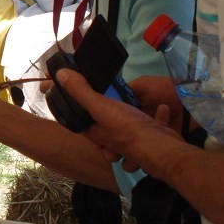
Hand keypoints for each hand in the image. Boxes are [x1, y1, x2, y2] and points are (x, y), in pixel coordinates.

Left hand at [55, 68, 180, 173]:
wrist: (162, 148)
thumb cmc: (128, 129)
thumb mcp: (100, 107)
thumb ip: (81, 91)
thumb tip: (60, 74)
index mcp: (98, 134)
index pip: (84, 125)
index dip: (81, 113)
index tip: (81, 98)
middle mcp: (114, 141)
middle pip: (106, 128)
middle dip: (106, 117)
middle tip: (110, 99)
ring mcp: (136, 141)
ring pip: (131, 129)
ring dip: (133, 118)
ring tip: (133, 103)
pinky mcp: (155, 137)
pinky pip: (155, 124)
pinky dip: (158, 116)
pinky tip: (162, 107)